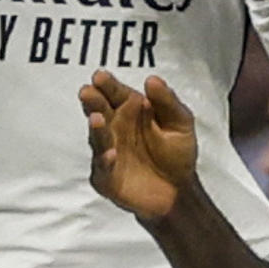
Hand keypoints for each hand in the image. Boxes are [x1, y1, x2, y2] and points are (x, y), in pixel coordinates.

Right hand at [83, 70, 198, 222]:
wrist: (179, 190)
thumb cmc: (177, 152)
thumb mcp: (181, 123)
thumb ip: (167, 102)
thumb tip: (152, 79)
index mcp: (131, 110)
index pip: (116, 93)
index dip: (108, 84)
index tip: (100, 76)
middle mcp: (115, 128)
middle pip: (99, 110)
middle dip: (93, 101)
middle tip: (87, 92)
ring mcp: (108, 151)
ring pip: (97, 137)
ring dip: (96, 129)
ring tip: (97, 118)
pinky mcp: (106, 176)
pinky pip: (103, 167)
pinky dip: (105, 160)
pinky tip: (111, 154)